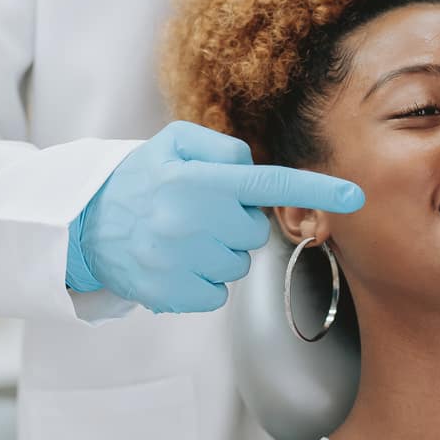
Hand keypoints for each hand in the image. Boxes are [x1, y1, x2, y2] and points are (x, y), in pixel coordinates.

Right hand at [68, 122, 362, 313]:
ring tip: (181, 238)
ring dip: (218, 253)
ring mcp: (181, 261)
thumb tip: (255, 170)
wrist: (84, 226)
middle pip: (253, 232)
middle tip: (199, 215)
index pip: (267, 184)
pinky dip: (202, 281)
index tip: (355, 195)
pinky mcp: (173, 294)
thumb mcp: (173, 146)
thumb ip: (222, 150)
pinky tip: (175, 263)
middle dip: (234, 224)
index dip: (316, 189)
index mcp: (196, 181)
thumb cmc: (139, 181)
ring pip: (237, 265)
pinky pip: (218, 293)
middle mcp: (190, 221)